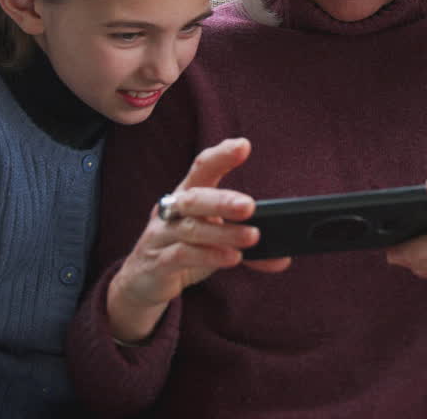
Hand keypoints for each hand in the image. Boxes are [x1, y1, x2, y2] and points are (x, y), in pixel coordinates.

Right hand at [106, 138, 290, 342]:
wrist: (144, 281)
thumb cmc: (184, 250)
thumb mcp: (215, 243)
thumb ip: (246, 247)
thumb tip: (282, 259)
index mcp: (188, 195)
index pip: (202, 168)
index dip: (221, 155)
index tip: (244, 145)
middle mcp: (172, 210)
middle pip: (195, 198)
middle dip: (222, 200)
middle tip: (250, 206)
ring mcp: (161, 236)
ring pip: (190, 229)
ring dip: (223, 233)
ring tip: (252, 237)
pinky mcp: (157, 262)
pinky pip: (181, 255)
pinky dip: (208, 256)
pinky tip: (232, 257)